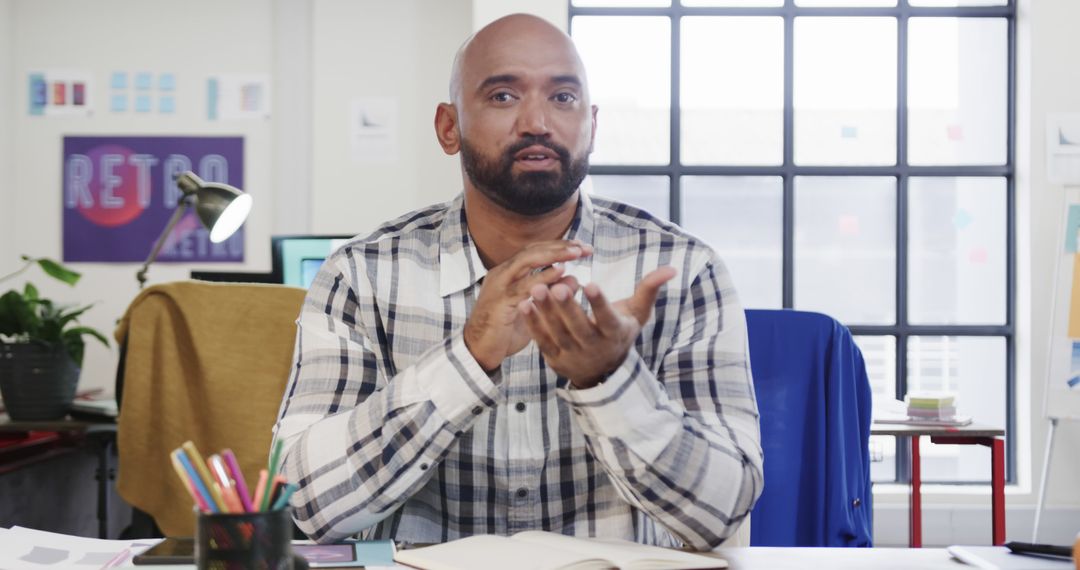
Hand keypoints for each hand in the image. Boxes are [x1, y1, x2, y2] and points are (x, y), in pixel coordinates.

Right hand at [463, 240, 591, 371]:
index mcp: (508, 273)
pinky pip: (523, 285)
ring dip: (554, 255)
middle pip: (532, 250)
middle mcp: (502, 274)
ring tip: (576, 254)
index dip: (558, 246)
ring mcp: (499, 285)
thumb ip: (551, 293)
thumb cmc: (505, 331)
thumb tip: (574, 278)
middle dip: (560, 246)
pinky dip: (543, 276)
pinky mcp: (500, 301)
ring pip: (527, 260)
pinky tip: (560, 272)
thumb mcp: (533, 309)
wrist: (478, 351)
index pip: (535, 251)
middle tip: (584, 247)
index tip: (581, 247)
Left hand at [518, 266, 677, 387]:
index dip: (599, 302)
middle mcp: (594, 347)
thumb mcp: (636, 313)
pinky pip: (543, 341)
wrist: (603, 371)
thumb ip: (649, 290)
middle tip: (556, 286)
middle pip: (579, 327)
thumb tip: (671, 268)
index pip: (607, 318)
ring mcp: (573, 355)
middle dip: (567, 307)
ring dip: (546, 312)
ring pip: (558, 333)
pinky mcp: (555, 358)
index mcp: (614, 333)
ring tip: (536, 289)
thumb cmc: (620, 331)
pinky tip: (524, 305)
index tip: (590, 283)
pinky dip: (533, 324)